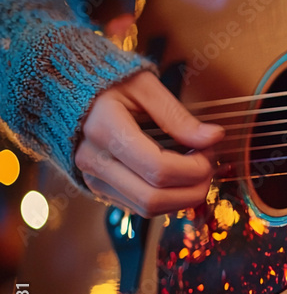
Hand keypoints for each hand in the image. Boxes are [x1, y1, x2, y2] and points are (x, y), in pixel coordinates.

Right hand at [75, 71, 223, 216]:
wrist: (67, 92)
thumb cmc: (110, 84)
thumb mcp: (145, 87)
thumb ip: (178, 116)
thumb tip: (214, 137)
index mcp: (104, 128)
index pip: (158, 168)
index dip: (195, 167)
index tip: (209, 149)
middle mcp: (93, 160)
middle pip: (154, 197)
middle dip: (194, 189)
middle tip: (208, 165)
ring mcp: (93, 178)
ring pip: (148, 209)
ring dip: (183, 197)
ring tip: (196, 170)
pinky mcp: (99, 189)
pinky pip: (140, 208)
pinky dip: (168, 198)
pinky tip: (178, 177)